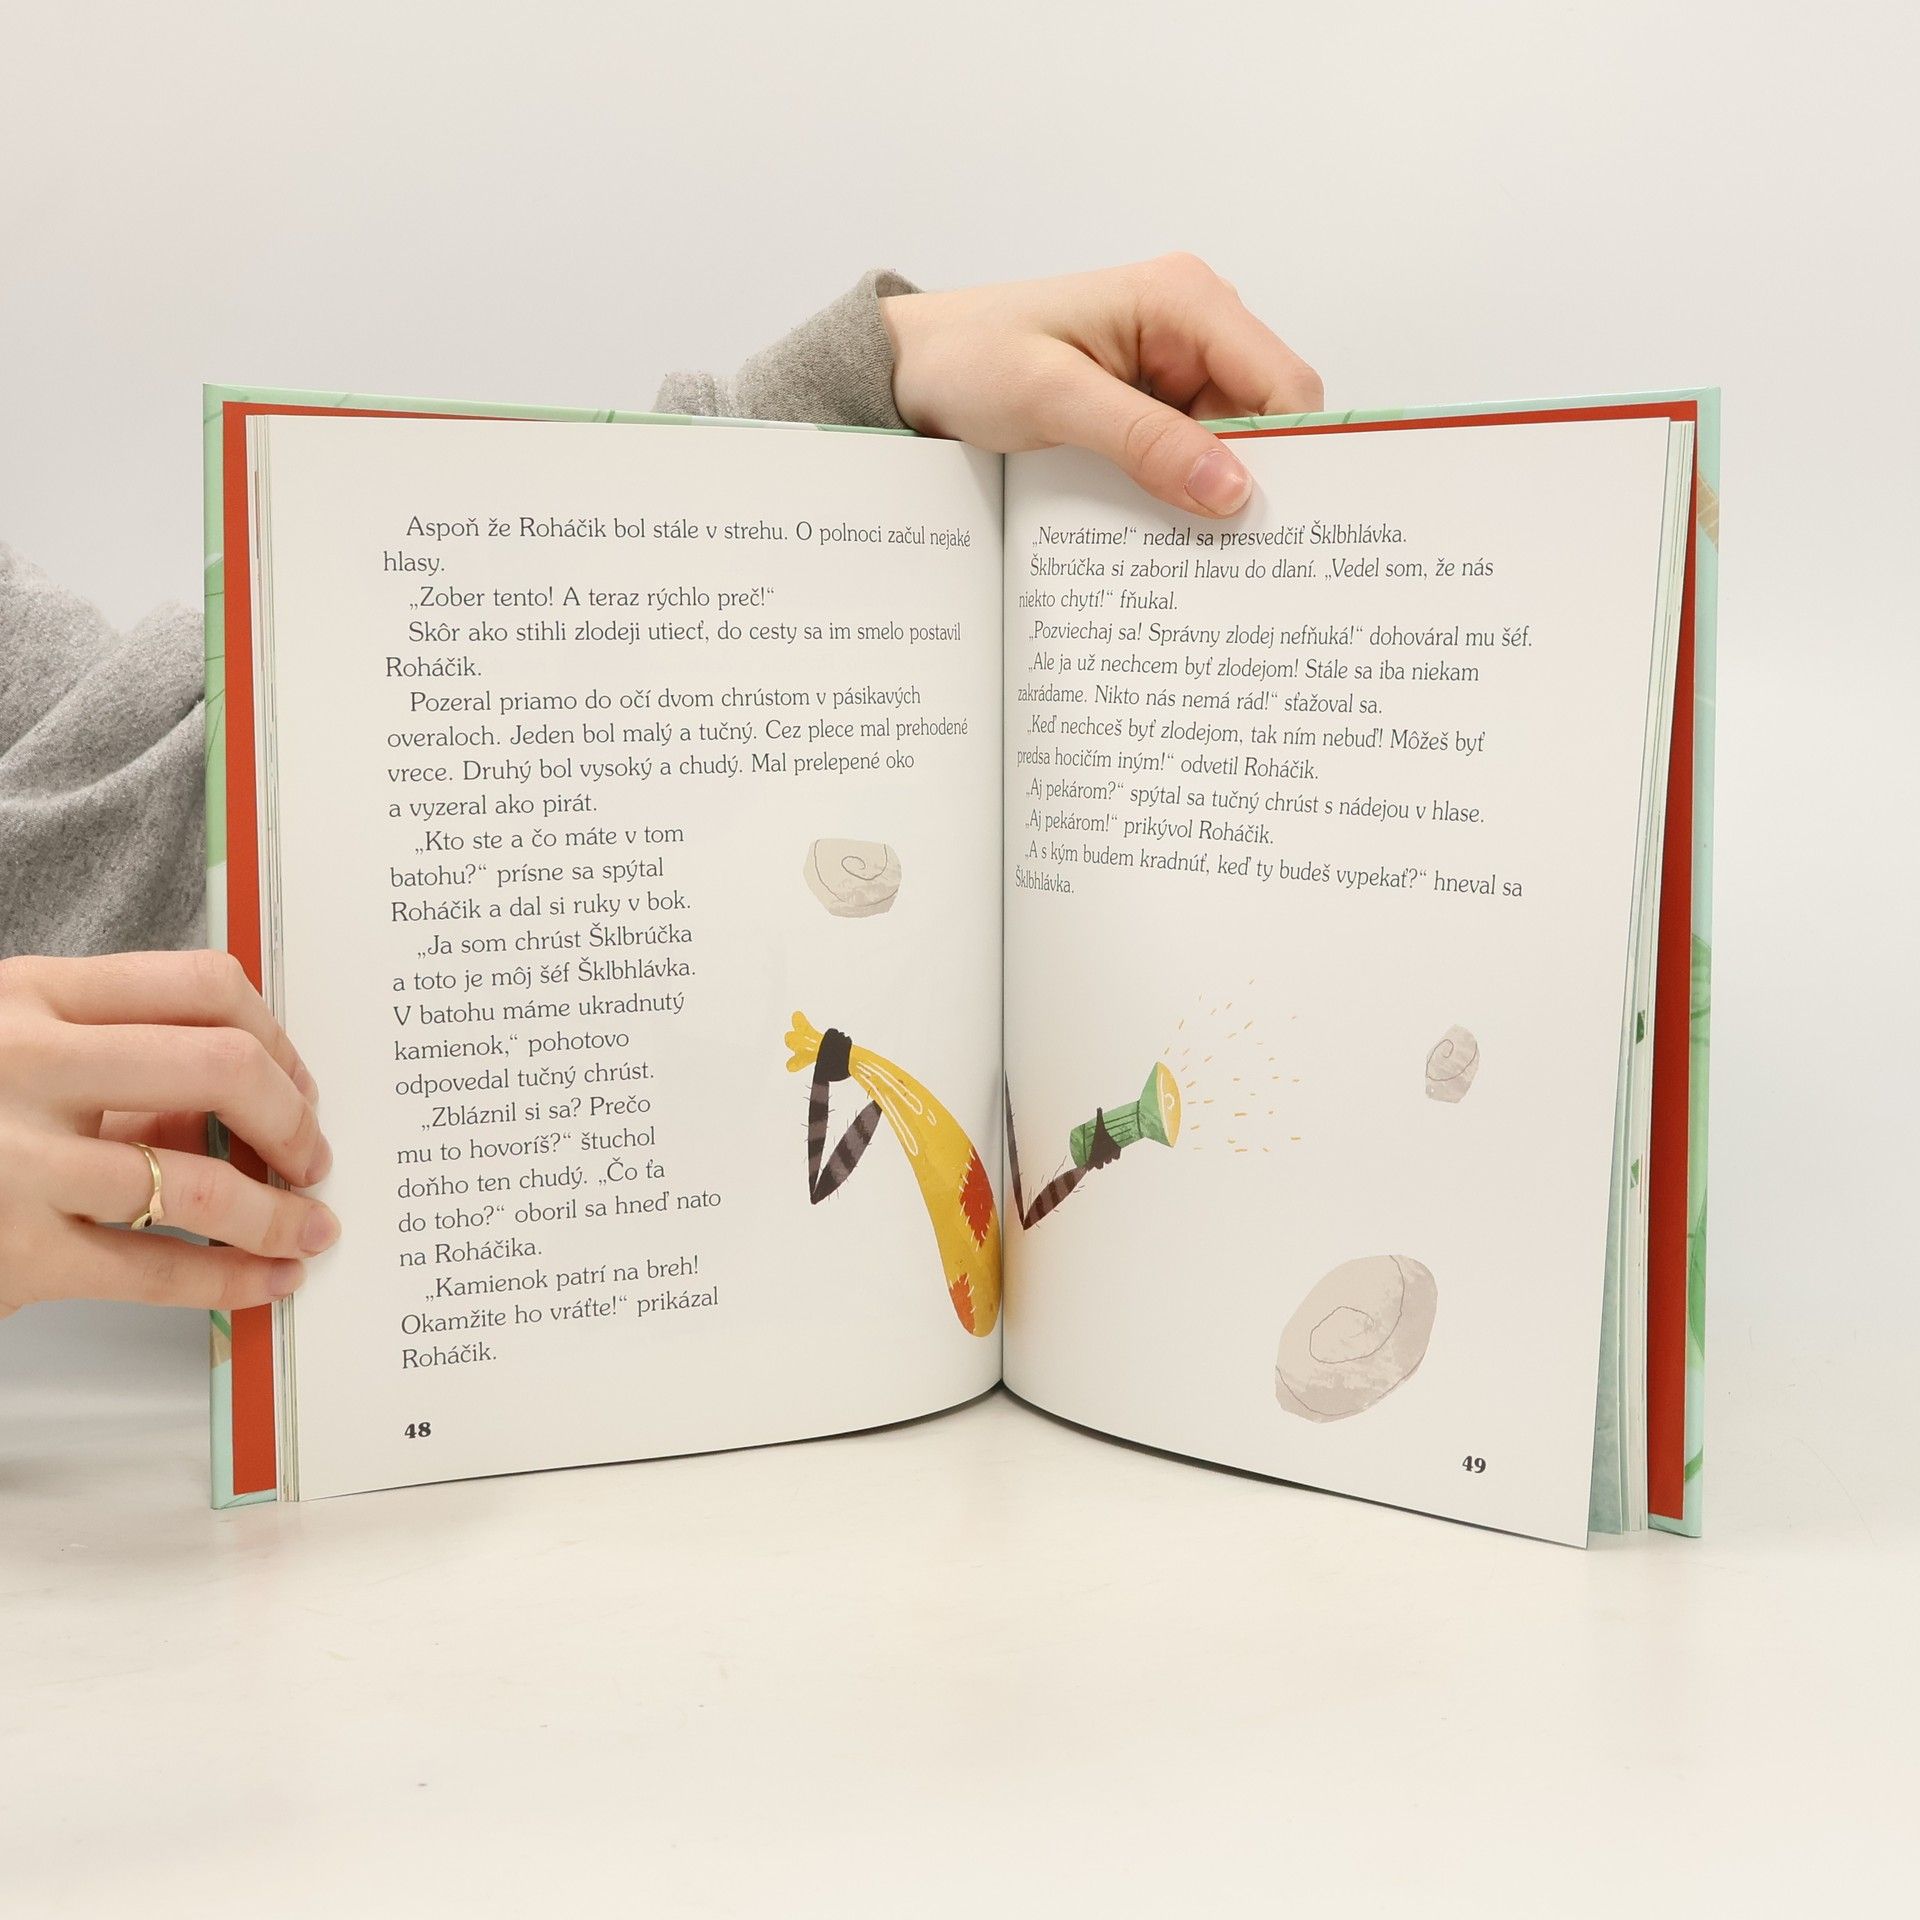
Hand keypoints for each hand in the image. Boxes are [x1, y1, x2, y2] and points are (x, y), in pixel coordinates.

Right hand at [0, 951, 335, 1319]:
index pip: (200, 984)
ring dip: (280, 1213)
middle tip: (312, 1156)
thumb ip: (117, 1064)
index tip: (297, 1080)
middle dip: (293, 1120)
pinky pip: (155, 1269)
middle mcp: (24, 1065)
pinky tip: (269, 1278)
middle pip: (222, 1068)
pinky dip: (234, 1278)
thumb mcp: (19, 1054)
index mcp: (32, 996)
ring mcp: (15, 1162)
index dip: (278, 1037)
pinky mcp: (13, 1252)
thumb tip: (244, 1106)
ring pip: (200, 1183)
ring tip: (307, 1226)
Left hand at [881, 255, 1321, 515]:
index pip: (1284, 383)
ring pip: (1233, 448)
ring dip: (1212, 495)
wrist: (911, 366)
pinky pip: (1191, 457)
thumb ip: (1145, 441)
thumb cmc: (970, 357)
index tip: (1281, 525)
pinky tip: (1162, 529)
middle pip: (1267, 420)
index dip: (1295, 454)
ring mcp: (1174, 369)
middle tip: (1236, 555)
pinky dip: (1182, 493)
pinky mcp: (1151, 405)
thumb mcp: (1055, 399)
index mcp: (1186, 299)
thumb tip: (1231, 490)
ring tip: (1190, 551)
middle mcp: (1195, 326)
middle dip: (1253, 481)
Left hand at [1085, 1109, 1123, 1169]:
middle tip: (1098, 1157)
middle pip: (1100, 1166)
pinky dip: (1116, 1155)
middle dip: (1099, 1162)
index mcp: (1095, 1152)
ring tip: (1107, 1154)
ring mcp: (1110, 1155)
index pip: (1091, 1164)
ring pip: (1108, 1161)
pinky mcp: (1117, 1153)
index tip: (1088, 1165)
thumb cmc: (1104, 1131)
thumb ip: (1098, 1116)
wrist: (1115, 1134)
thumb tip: (1098, 1108)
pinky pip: (1117, 1157)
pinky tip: (1116, 1152)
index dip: (1089, 1165)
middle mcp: (1102, 1156)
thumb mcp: (1099, 1124)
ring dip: (1107, 1159)